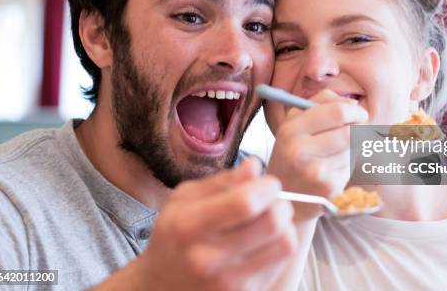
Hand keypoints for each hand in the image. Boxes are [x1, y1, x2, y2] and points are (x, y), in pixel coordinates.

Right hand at [123, 159, 296, 290]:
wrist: (161, 286)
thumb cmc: (175, 235)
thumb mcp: (184, 199)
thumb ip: (221, 181)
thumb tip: (255, 166)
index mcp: (190, 226)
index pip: (246, 202)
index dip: (268, 187)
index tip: (268, 183)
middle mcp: (209, 258)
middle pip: (273, 223)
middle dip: (281, 203)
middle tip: (272, 201)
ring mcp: (228, 282)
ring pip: (285, 244)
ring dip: (285, 226)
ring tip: (269, 221)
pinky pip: (281, 263)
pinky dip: (277, 246)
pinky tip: (262, 242)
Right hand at [267, 89, 367, 221]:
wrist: (285, 197)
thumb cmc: (293, 156)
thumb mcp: (295, 124)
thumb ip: (320, 103)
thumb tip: (353, 104)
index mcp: (290, 129)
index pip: (336, 112)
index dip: (355, 111)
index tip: (360, 114)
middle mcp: (299, 150)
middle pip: (349, 132)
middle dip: (359, 129)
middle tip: (358, 129)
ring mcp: (314, 171)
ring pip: (352, 149)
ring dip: (352, 147)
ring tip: (336, 152)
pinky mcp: (328, 187)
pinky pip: (351, 166)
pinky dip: (348, 164)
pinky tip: (334, 168)